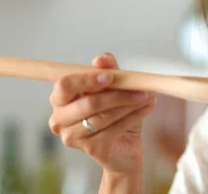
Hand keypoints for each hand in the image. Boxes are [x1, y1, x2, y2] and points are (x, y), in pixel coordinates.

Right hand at [48, 53, 156, 174]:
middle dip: (117, 94)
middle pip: (87, 103)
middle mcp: (59, 120)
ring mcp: (73, 137)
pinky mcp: (91, 149)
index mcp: (60, 99)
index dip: (86, 80)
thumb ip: (107, 70)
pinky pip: (114, 129)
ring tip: (147, 96)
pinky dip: (133, 116)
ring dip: (129, 104)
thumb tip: (102, 59)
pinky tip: (146, 107)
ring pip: (103, 116)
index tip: (110, 76)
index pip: (65, 85)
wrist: (125, 145)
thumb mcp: (113, 87)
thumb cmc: (114, 113)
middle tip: (140, 88)